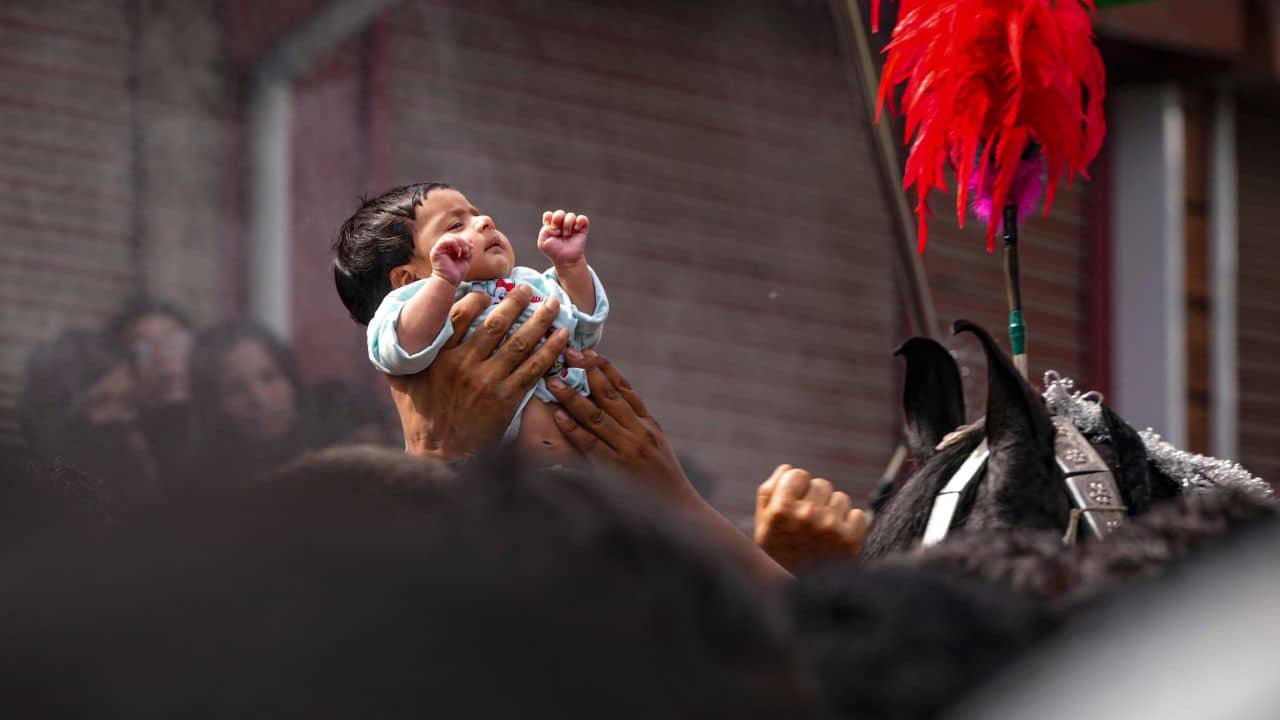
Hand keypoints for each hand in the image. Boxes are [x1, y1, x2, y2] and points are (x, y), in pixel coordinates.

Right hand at [387, 284, 569, 459]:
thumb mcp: (402, 382)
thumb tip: (396, 326)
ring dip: (540, 320)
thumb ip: (403, 355)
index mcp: (439, 357)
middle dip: (515, 302)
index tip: (488, 292)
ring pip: (519, 343)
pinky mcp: (508, 399)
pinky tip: (562, 335)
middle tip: (527, 288)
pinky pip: (534, 368)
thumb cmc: (420, 417)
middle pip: (495, 324)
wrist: (441, 456)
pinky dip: (550, 349)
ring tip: (553, 304)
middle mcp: (464, 365)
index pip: (460, 316)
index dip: (477, 299)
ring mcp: (488, 382)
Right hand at [430, 234, 471, 285]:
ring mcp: (438, 249)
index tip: (471, 247)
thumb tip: (470, 241)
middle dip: (462, 241)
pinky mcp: (435, 252)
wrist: (450, 281)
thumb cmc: (457, 273)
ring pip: (448, 237)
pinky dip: (453, 243)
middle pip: (452, 236)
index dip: (465, 240)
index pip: (456, 238)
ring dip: (459, 242)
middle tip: (468, 249)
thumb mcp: (466, 259)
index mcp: (449, 249)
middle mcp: (443, 248)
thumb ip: (468, 250)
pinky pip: (443, 241)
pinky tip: (458, 251)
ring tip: (464, 251)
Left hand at [538, 209, 588, 265]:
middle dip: (557, 220)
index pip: (548, 215)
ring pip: (571, 215)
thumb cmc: (554, 251)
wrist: (566, 260)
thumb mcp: (543, 243)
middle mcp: (562, 224)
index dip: (549, 219)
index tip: (550, 228)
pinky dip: (579, 222)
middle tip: (557, 232)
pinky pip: (583, 218)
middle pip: (559, 213)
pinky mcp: (582, 229)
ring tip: (566, 235)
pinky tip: (576, 229)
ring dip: (567, 225)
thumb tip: (555, 227)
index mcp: (551, 225)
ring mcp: (572, 226)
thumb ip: (544, 231)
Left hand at [547, 351, 694, 504]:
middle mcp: (639, 432)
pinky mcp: (615, 470)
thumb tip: (612, 411)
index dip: (606, 369)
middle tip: (569, 352)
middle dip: (588, 371)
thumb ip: (637, 429)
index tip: (590, 351)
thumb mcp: (656, 449)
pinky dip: (574, 429)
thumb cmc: (664, 483)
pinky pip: (591, 445)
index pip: (626, 389)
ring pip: (597, 416)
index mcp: (648, 425)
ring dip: (573, 396)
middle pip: (610, 395)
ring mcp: (628, 450)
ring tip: (554, 380)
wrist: (680, 511)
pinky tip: (559, 416)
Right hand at [755, 465, 867, 573]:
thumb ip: (770, 491)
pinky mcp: (851, 539)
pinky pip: (858, 514)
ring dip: (833, 512)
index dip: (796, 488)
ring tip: (822, 533)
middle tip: (808, 523)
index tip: (794, 504)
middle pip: (821, 484)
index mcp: (780, 510)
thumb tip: (789, 469)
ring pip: (840, 498)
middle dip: (816, 499)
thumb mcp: (763, 523)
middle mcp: (805, 515)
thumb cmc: (778, 554)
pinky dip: (850, 525)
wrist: (800, 596)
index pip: (798, 474)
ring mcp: (830, 527)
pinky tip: (837, 541)